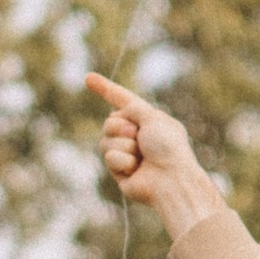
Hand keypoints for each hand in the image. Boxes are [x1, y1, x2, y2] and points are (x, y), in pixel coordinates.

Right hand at [84, 75, 222, 242]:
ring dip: (122, 145)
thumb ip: (133, 107)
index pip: (122, 100)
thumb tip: (119, 111)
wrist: (170, 180)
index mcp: (148, 119)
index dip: (106, 89)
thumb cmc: (168, 148)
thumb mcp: (153, 117)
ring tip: (140, 156)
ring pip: (105, 140)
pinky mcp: (120, 170)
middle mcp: (137, 135)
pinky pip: (109, 157)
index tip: (88, 78)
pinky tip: (136, 170)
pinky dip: (123, 161)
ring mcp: (128, 153)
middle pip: (109, 122)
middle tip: (137, 136)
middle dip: (119, 127)